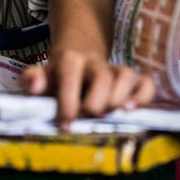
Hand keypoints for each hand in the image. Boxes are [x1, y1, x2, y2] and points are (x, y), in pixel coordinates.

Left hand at [22, 48, 155, 130]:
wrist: (79, 54)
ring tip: (111, 114)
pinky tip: (133, 109)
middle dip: (96, 103)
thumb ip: (33, 79)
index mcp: (70, 60)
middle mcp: (96, 62)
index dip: (67, 103)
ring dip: (120, 98)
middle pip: (103, 77)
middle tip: (88, 118)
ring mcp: (116, 69)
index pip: (70, 78)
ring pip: (127, 75)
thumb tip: (34, 86)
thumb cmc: (58, 75)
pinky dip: (143, 96)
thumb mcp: (43, 75)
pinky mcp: (132, 78)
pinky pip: (146, 83)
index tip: (64, 125)